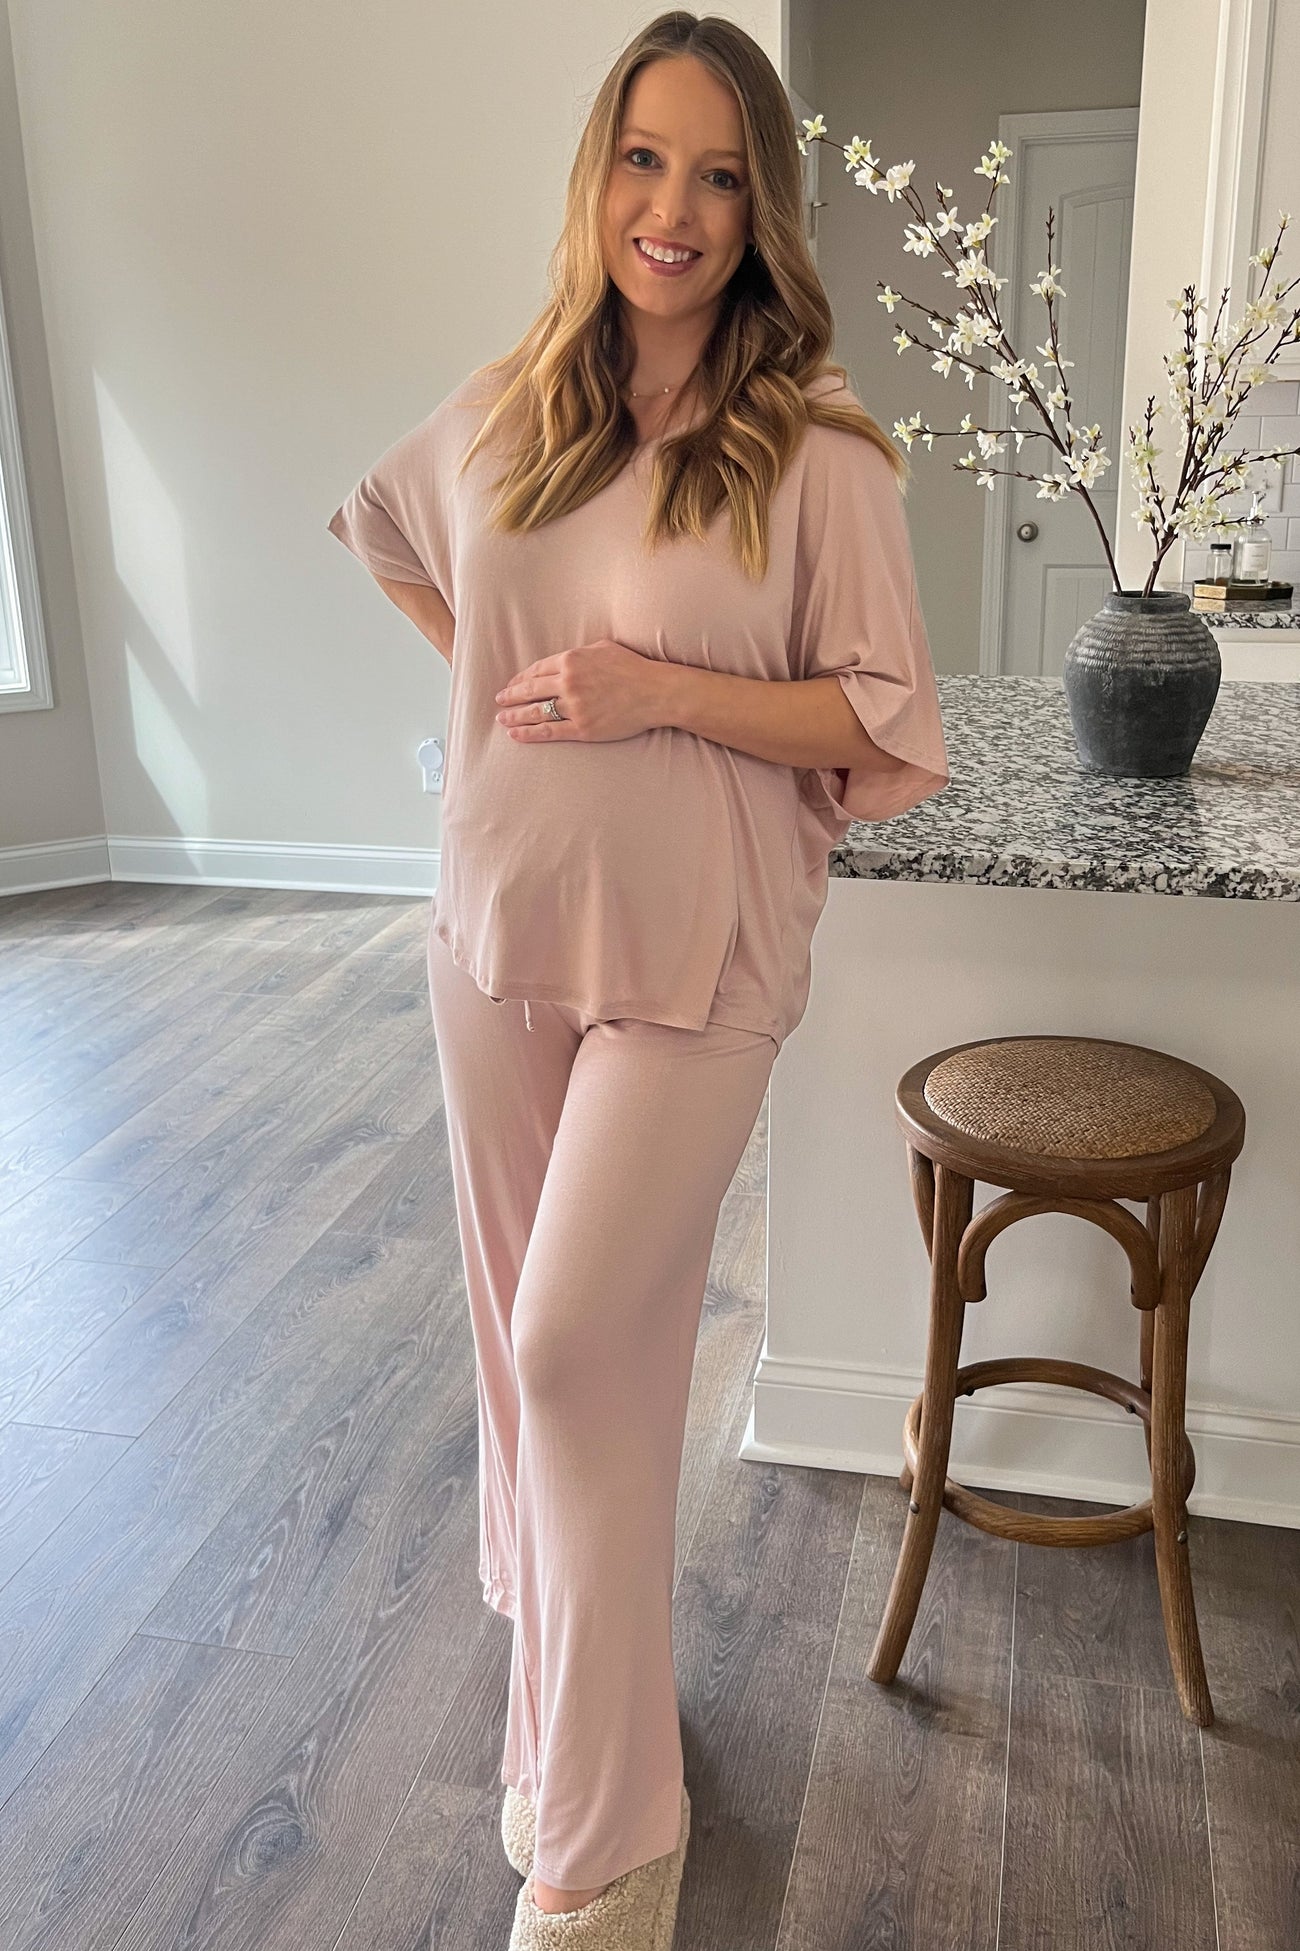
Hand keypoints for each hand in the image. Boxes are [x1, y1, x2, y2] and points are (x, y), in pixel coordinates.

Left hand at [494, 640, 669, 741]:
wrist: (656, 692)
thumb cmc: (634, 668)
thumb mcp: (604, 648)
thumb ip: (580, 653)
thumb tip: (564, 660)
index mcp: (572, 660)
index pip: (536, 670)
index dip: (520, 679)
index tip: (512, 684)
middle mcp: (568, 682)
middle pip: (530, 690)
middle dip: (510, 697)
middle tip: (499, 701)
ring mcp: (574, 707)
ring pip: (535, 712)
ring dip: (514, 716)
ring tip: (502, 719)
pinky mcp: (582, 728)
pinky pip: (549, 731)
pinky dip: (529, 733)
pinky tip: (516, 734)